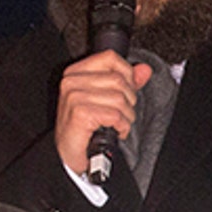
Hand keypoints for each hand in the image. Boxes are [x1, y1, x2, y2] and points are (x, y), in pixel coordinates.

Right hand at [54, 51, 153, 174]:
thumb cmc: (84, 127)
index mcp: (76, 72)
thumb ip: (126, 82)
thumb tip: (144, 70)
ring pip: (119, 98)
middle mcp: (72, 81)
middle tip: (121, 114)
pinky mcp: (80, 113)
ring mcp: (74, 96)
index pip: (110, 57)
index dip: (126, 74)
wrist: (67, 154)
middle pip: (119, 80)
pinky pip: (115, 115)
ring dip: (126, 116)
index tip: (126, 91)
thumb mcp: (105, 99)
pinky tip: (116, 131)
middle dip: (129, 101)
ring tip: (118, 124)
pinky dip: (121, 126)